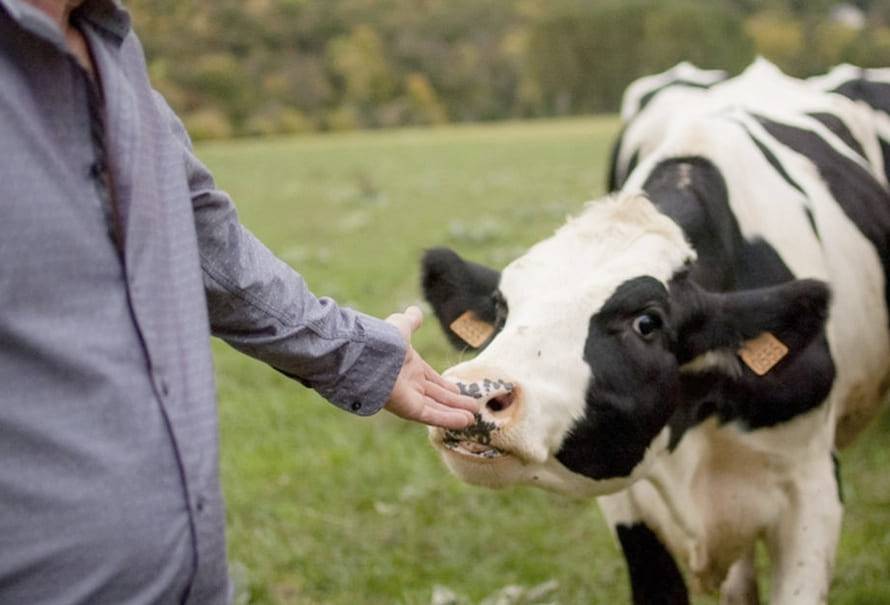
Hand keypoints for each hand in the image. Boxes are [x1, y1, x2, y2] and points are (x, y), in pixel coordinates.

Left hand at [384, 306, 477, 428]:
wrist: (370, 356)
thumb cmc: (384, 341)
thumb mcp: (401, 327)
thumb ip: (410, 321)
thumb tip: (415, 310)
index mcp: (409, 367)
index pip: (431, 379)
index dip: (445, 385)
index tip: (458, 390)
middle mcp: (410, 385)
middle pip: (437, 396)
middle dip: (454, 402)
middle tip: (473, 407)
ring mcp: (410, 398)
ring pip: (437, 407)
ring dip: (455, 413)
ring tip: (473, 418)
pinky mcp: (410, 410)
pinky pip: (432, 416)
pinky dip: (449, 419)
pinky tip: (465, 421)